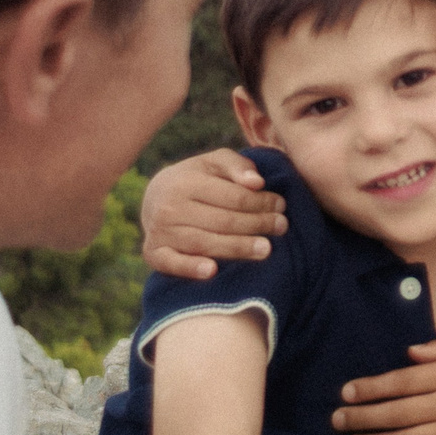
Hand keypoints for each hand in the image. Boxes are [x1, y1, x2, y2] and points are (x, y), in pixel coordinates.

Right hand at [141, 149, 287, 279]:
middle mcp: (170, 206)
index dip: (261, 202)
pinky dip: (190, 268)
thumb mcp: (214, 163)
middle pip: (223, 221)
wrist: (154, 197)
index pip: (233, 197)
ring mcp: (160, 231)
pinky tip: (212, 271)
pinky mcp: (153, 252)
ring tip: (266, 249)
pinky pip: (172, 263)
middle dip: (256, 224)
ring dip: (237, 248)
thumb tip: (257, 183)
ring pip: (205, 242)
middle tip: (282, 227)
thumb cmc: (196, 179)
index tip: (280, 205)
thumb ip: (237, 166)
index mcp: (186, 181)